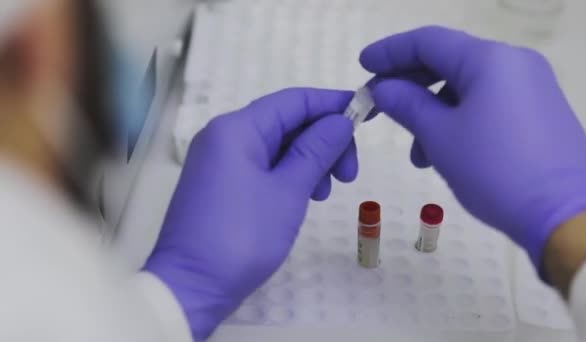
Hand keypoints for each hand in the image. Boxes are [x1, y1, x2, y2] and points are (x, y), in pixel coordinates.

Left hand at [145, 88, 356, 339]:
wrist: (190, 287)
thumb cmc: (242, 236)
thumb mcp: (288, 191)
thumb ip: (317, 150)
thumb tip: (341, 120)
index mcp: (237, 128)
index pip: (295, 100)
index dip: (334, 104)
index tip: (367, 115)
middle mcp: (224, 136)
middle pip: (286, 122)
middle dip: (323, 141)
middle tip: (350, 175)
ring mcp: (219, 160)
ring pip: (276, 146)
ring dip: (309, 161)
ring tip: (325, 193)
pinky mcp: (220, 184)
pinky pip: (262, 166)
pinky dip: (288, 175)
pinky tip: (305, 197)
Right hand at [360, 26, 585, 272]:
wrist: (565, 215)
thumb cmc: (494, 169)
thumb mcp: (440, 136)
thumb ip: (406, 104)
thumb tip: (382, 89)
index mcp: (490, 60)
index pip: (428, 42)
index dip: (390, 51)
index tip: (362, 66)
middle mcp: (514, 64)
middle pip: (448, 62)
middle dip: (410, 85)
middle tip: (378, 107)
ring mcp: (530, 88)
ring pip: (466, 88)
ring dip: (433, 112)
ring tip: (416, 153)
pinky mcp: (538, 113)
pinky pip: (487, 105)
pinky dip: (459, 122)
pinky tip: (444, 155)